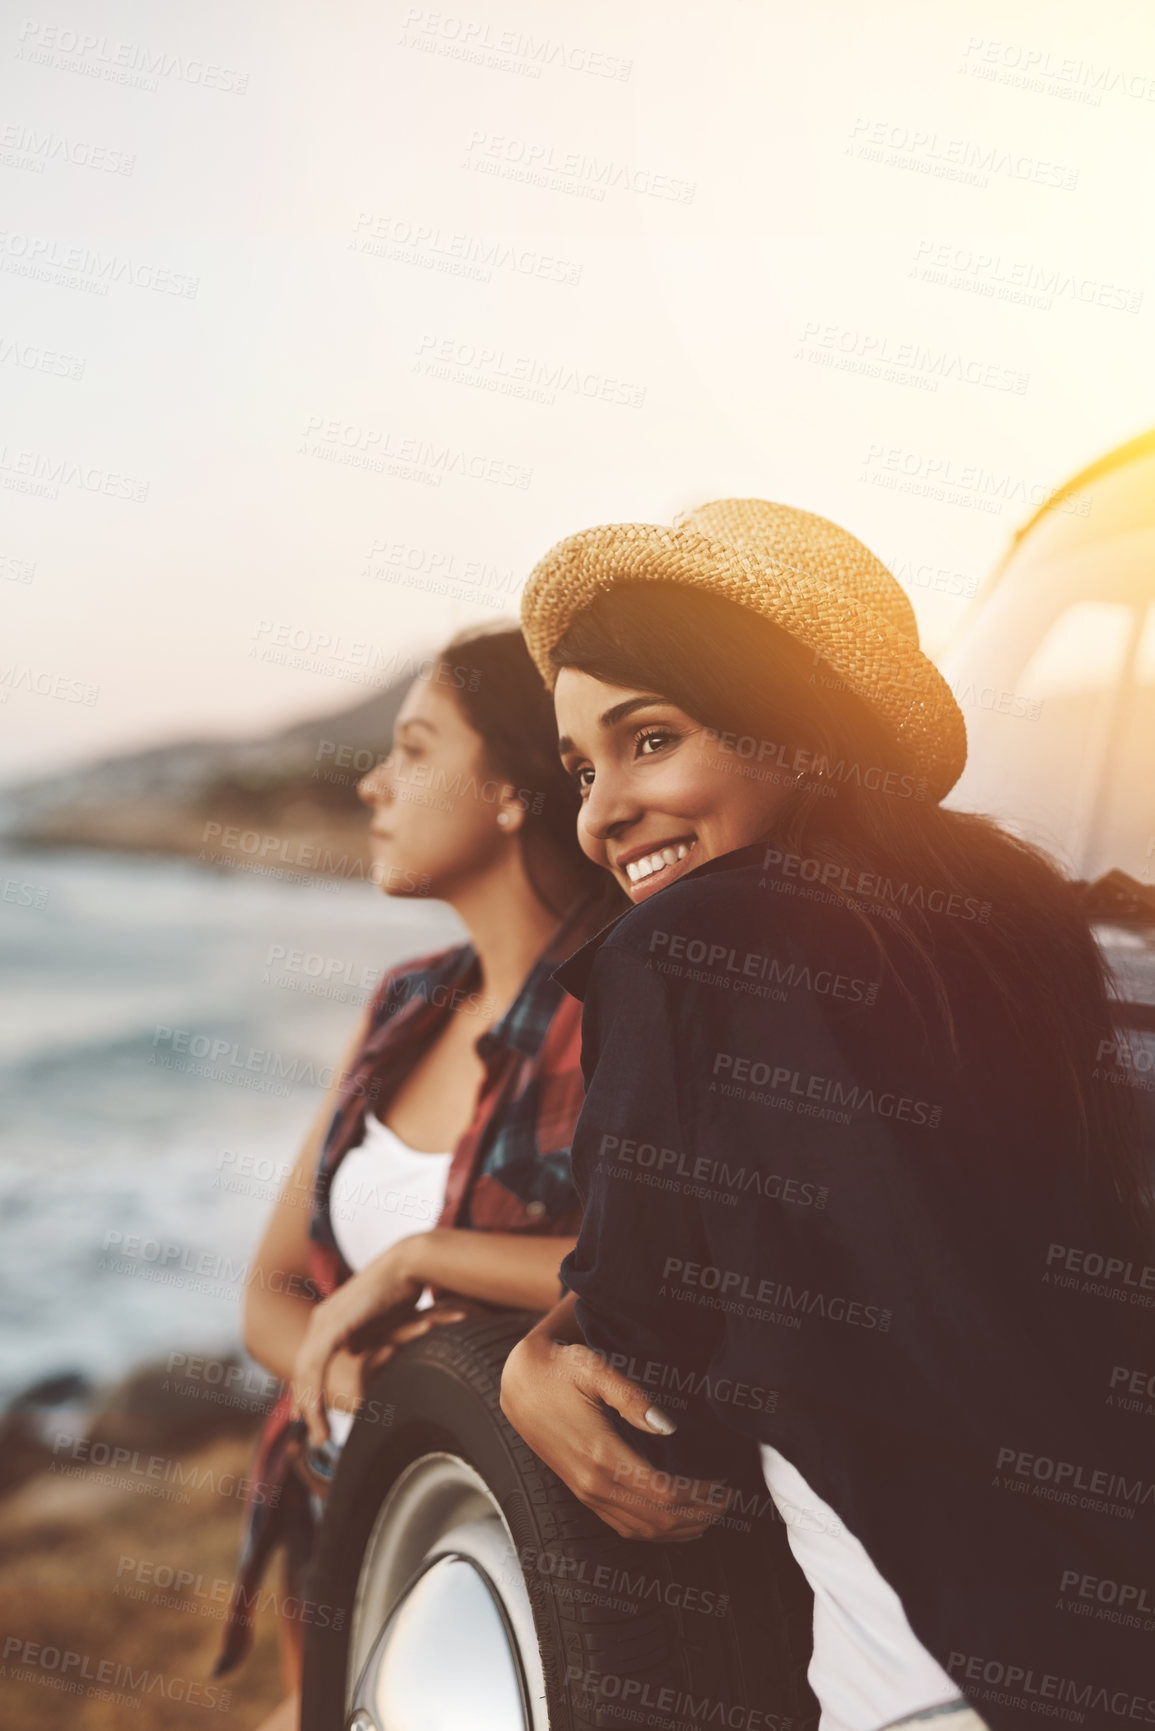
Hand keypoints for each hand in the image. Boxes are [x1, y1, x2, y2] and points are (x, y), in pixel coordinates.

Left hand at [292, 1243, 427, 1444]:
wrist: (407, 1265)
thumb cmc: (400, 1290)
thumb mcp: (377, 1322)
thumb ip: (364, 1336)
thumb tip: (355, 1352)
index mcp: (330, 1318)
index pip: (311, 1359)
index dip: (306, 1387)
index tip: (304, 1412)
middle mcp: (321, 1319)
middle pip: (303, 1368)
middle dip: (303, 1401)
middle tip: (307, 1430)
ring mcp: (324, 1322)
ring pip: (305, 1373)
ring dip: (310, 1407)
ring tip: (320, 1435)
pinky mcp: (333, 1326)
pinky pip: (314, 1368)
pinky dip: (313, 1394)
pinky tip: (317, 1415)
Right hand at [500, 1329, 729, 1541]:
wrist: (520, 1384)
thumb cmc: (560, 1369)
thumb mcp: (593, 1368)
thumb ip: (631, 1396)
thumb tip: (669, 1428)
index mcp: (601, 1454)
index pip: (663, 1492)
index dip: (699, 1494)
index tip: (723, 1481)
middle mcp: (593, 1483)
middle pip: (658, 1518)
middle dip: (699, 1513)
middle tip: (729, 1497)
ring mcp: (586, 1493)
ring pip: (642, 1530)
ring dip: (682, 1528)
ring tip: (712, 1510)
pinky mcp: (583, 1494)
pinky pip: (624, 1527)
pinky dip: (657, 1532)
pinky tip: (677, 1521)